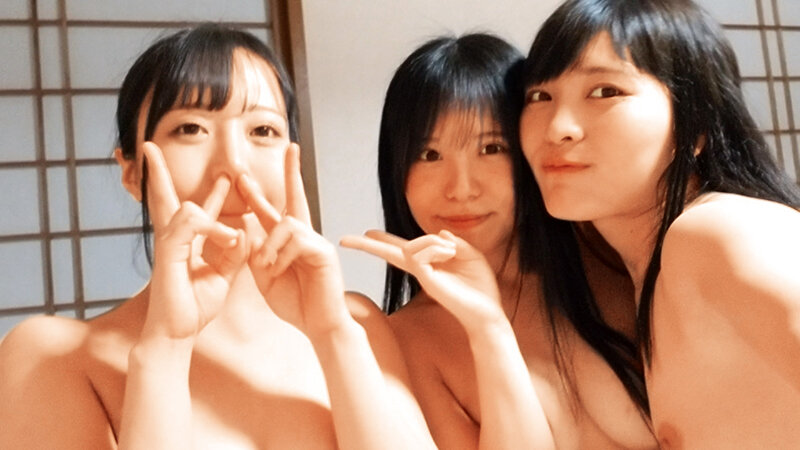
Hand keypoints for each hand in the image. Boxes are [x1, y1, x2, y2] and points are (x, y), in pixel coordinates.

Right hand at [142, 142, 246, 339]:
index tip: (221, 176)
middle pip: (164, 198)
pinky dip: (214, 229)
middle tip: (148, 145)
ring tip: (232, 238)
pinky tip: (228, 240)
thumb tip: (243, 230)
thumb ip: (234, 252)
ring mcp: (167, 244)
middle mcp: (174, 239)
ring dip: (215, 217)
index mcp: (187, 242)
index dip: (208, 193)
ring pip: (186, 208)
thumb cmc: (195, 306)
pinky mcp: (167, 252)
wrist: (177, 333)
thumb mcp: (223, 275)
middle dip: (158, 172)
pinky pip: (190, 224)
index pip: (192, 209)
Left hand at [237, 143, 348, 336]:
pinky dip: (281, 255)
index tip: (242, 177)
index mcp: (286, 242)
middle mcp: (304, 236)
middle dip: (293, 170)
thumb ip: (256, 254)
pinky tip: (280, 270)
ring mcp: (316, 241)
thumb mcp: (265, 277)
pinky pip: (296, 241)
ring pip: (286, 223)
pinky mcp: (324, 251)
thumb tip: (248, 230)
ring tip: (266, 266)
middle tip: (290, 147)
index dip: (257, 194)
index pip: (272, 210)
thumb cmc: (295, 303)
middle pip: (296, 196)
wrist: (319, 325)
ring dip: (270, 244)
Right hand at [340, 230, 505, 331]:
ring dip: (432, 241)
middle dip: (368, 244)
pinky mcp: (425, 279)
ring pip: (409, 246)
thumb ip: (456, 242)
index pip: (401, 249)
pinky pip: (419, 254)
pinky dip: (435, 247)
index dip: (384, 240)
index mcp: (430, 263)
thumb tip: (441, 232)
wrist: (487, 313)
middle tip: (345, 239)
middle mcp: (421, 269)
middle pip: (389, 252)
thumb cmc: (481, 288)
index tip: (368, 233)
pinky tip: (449, 253)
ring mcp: (421, 275)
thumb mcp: (472, 256)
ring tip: (452, 252)